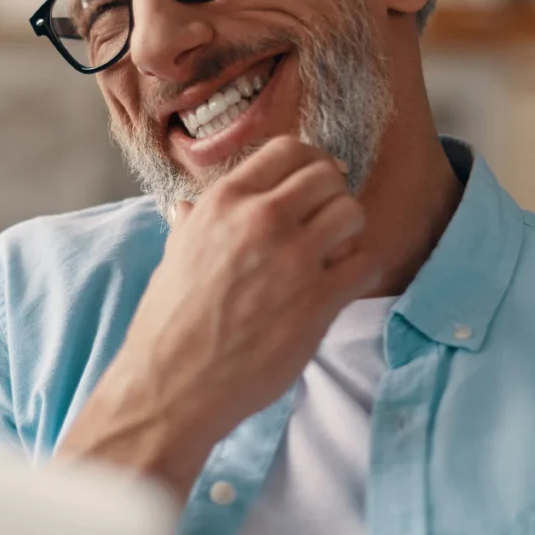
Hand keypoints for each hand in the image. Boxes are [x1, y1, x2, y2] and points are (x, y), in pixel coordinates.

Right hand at [57, 136, 379, 498]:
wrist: (172, 385)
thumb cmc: (169, 321)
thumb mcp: (175, 255)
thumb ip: (192, 223)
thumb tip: (185, 206)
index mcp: (224, 201)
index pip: (288, 150)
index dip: (310, 163)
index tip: (315, 182)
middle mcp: (260, 219)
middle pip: (326, 176)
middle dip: (333, 193)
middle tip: (328, 219)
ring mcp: (292, 258)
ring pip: (351, 212)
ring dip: (349, 230)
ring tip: (335, 251)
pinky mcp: (317, 300)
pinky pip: (365, 262)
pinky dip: (360, 269)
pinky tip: (341, 283)